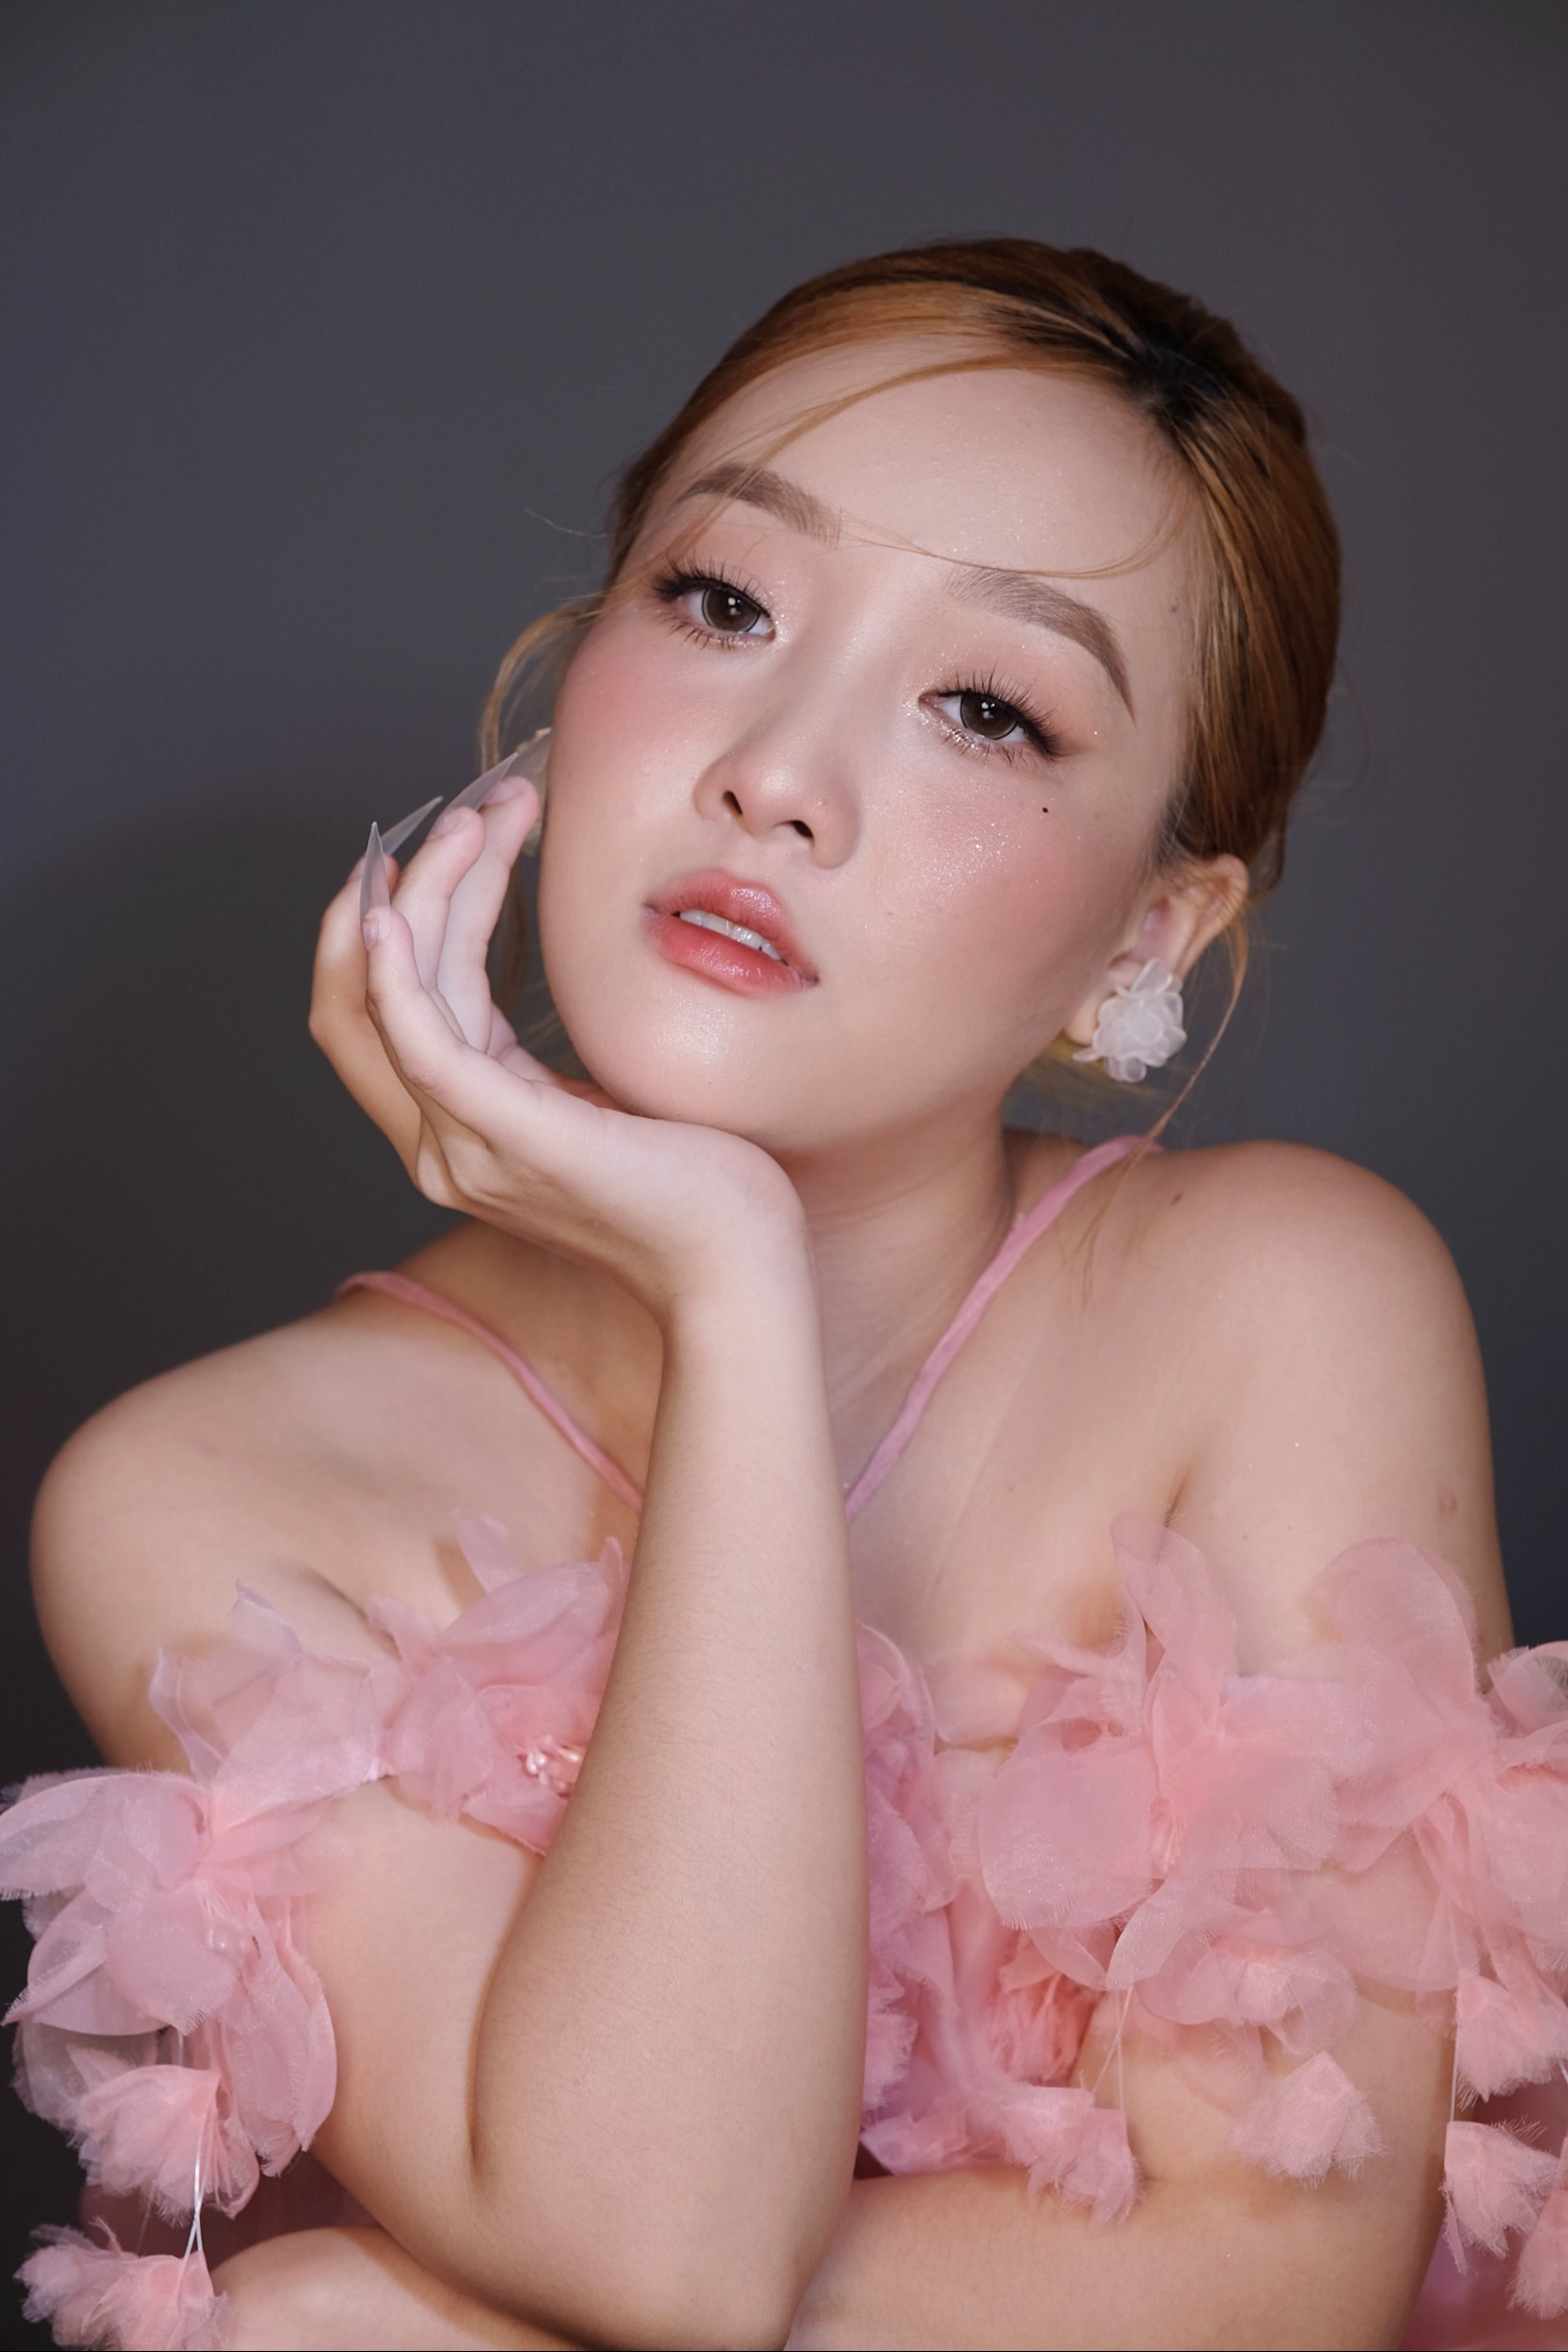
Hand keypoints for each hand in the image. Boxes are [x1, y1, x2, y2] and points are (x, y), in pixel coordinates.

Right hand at [310, 782, 805, 1321]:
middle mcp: (440, 1145)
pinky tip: (391, 912)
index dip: (393, 915)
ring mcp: (465, 1149)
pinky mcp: (509, 1140)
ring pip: (399, 992)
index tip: (449, 834)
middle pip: (372, 989)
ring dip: (430, 889)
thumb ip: (545, 1054)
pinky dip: (394, 974)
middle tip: (479, 805)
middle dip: (409, 882)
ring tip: (483, 816)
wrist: (736, 1263)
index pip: (386, 1006)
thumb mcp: (599, 1096)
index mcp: (461, 1129)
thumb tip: (546, 962)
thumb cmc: (693, 1181)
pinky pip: (422, 1046)